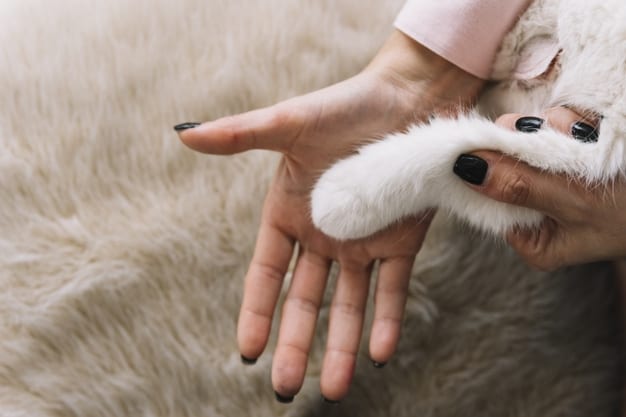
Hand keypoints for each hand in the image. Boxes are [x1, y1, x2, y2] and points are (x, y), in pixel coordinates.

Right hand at [176, 31, 482, 401]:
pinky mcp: (401, 240)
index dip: (256, 312)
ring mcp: (362, 242)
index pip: (267, 274)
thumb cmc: (345, 106)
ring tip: (333, 387)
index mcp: (289, 213)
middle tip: (284, 387)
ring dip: (340, 346)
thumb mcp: (288, 124)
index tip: (246, 352)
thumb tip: (184, 135)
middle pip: (304, 300)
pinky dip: (386, 320)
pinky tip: (379, 352)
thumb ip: (239, 136)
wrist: (407, 98)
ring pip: (348, 305)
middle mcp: (323, 236)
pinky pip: (392, 288)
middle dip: (293, 343)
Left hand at [457, 107, 625, 269]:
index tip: (499, 141)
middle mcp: (540, 215)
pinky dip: (574, 125)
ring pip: (532, 143)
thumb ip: (520, 185)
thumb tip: (465, 169)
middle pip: (509, 167)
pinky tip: (592, 130)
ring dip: (557, 131)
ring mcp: (557, 186)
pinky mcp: (574, 161)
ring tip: (585, 139)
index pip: (490, 199)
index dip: (491, 165)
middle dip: (531, 146)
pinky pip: (558, 131)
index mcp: (534, 242)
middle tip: (559, 139)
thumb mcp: (576, 203)